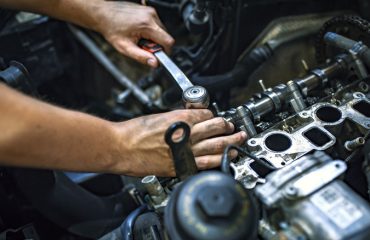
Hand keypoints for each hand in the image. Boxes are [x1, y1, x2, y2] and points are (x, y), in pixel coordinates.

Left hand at [96, 1, 173, 66]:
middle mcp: (151, 16)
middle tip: (143, 46)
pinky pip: (156, 24)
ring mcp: (150, 11)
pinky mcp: (148, 10)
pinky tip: (139, 32)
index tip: (159, 56)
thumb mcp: (125, 48)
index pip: (168, 41)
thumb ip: (141, 57)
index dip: (166, 52)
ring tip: (139, 38)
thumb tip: (154, 63)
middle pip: (165, 36)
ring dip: (154, 38)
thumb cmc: (112, 29)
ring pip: (161, 30)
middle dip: (157, 45)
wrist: (103, 14)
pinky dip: (150, 31)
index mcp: (147, 25)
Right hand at [112, 110, 246, 176]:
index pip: (207, 114)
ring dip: (231, 143)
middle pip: (217, 128)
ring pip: (217, 146)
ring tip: (238, 141)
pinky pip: (206, 163)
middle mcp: (187, 134)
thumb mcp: (159, 116)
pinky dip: (219, 160)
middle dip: (228, 127)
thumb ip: (178, 118)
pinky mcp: (180, 166)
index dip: (213, 115)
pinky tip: (226, 158)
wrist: (121, 147)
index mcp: (181, 118)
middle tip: (234, 127)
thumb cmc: (134, 132)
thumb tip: (190, 120)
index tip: (216, 118)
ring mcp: (186, 151)